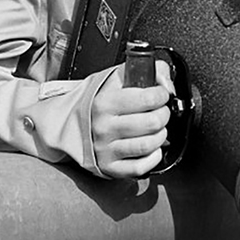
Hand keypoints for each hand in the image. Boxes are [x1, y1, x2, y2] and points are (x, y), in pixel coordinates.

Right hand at [91, 60, 173, 177]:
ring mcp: (106, 149)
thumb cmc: (101, 100)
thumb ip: (147, 72)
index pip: (147, 98)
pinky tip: (151, 147)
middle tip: (160, 111)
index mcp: (105, 102)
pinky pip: (141, 167)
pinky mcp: (109, 167)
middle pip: (152, 122)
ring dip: (161, 135)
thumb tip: (167, 84)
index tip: (161, 94)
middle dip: (164, 115)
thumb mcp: (118, 78)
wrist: (72, 123)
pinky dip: (153, 156)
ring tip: (157, 128)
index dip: (162, 94)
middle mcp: (104, 127)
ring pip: (149, 145)